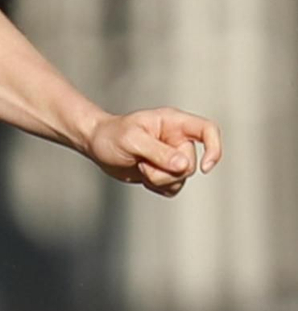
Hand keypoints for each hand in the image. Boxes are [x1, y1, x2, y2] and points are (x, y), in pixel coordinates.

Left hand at [86, 107, 221, 194]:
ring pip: (181, 178)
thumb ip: (158, 152)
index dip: (214, 149)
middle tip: (142, 163)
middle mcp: (177, 139)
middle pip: (191, 164)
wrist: (96, 144)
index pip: (208, 131)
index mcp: (174, 122)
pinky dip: (157, 186)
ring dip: (159, 180)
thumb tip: (184, 164)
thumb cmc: (111, 135)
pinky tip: (142, 175)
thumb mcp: (132, 141)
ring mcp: (172, 156)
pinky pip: (172, 187)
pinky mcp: (164, 171)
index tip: (204, 168)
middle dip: (166, 171)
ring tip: (140, 166)